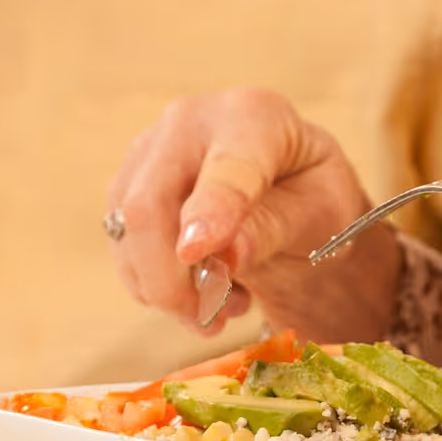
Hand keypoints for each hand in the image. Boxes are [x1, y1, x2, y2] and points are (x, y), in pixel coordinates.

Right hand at [105, 89, 400, 339]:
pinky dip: (155, 285)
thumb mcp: (318, 216)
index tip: (198, 254)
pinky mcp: (128, 183)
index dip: (210, 211)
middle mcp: (191, 121)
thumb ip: (274, 228)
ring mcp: (150, 150)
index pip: (226, 167)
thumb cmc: (312, 197)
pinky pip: (123, 245)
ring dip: (166, 290)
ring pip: (126, 232)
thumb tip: (224, 254)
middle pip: (149, 204)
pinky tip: (201, 293)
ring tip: (224, 307)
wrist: (293, 190)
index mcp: (254, 117)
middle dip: (170, 281)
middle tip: (212, 323)